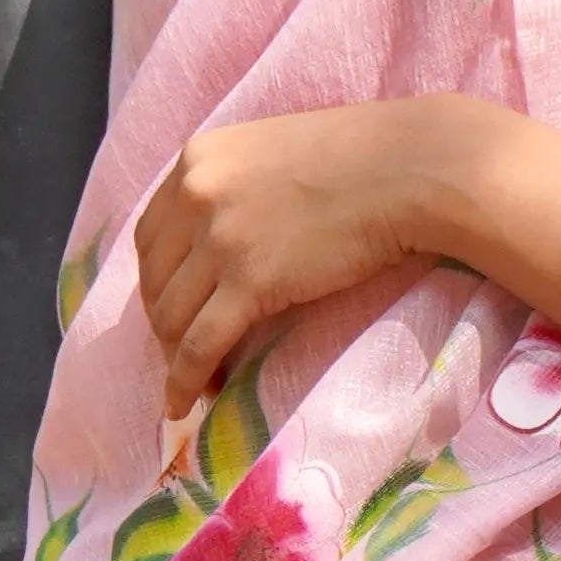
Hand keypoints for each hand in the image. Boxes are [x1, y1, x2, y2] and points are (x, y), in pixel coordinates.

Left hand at [137, 106, 467, 409]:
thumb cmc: (362, 158)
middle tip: (186, 354)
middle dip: (164, 325)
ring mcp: (219, 238)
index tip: (174, 310)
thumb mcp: (274, 156)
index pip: (151, 237)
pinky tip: (184, 404)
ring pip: (170, 318)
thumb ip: (237, 188)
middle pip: (154, 281)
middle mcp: (196, 194)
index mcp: (198, 159)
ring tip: (195, 383)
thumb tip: (225, 239)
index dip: (157, 283)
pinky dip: (184, 382)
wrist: (409, 168)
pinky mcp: (249, 281)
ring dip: (175, 358)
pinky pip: (199, 346)